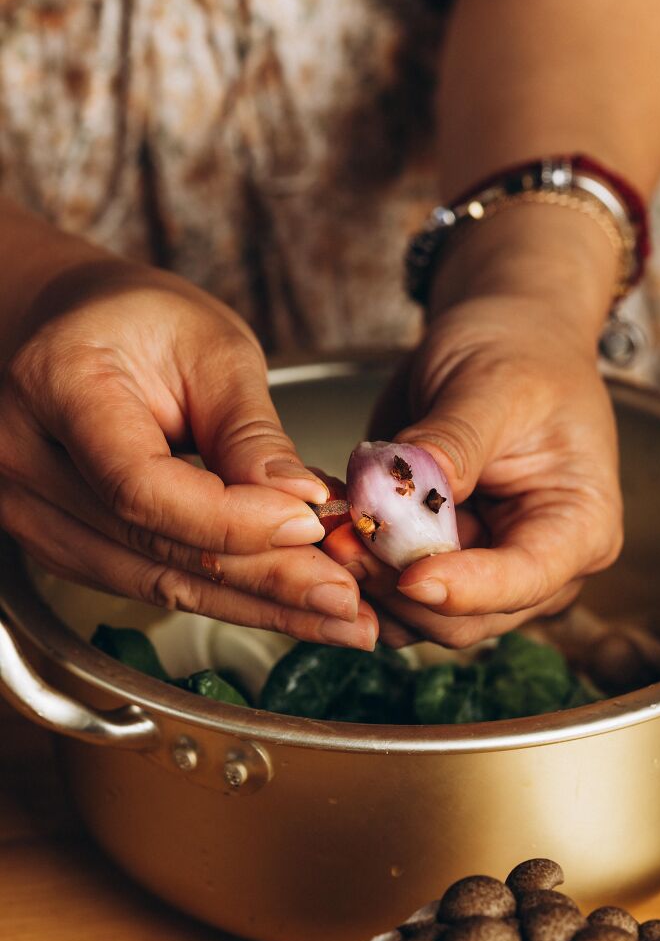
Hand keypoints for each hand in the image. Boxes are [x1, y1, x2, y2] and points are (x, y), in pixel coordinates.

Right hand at [0, 259, 376, 648]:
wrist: (72, 327)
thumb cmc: (139, 320)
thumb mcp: (211, 346)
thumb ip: (249, 430)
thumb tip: (300, 505)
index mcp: (58, 384)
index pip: (141, 485)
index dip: (231, 520)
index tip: (311, 525)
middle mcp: (26, 457)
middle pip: (151, 547)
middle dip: (264, 582)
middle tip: (347, 605)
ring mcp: (30, 509)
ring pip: (152, 582)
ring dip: (253, 607)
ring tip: (334, 619)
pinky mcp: (58, 541)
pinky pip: (146, 581)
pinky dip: (223, 596)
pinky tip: (284, 603)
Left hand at [323, 295, 621, 647]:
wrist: (497, 339)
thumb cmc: (516, 353)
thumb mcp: (491, 386)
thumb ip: (452, 443)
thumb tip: (401, 495)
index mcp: (578, 526)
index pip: (524, 580)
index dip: (464, 588)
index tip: (408, 574)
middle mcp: (533, 565)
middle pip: (465, 616)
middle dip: (399, 588)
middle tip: (343, 539)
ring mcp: (478, 569)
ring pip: (417, 617)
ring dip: (367, 586)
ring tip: (332, 530)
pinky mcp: (431, 560)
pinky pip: (387, 593)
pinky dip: (354, 573)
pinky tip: (333, 528)